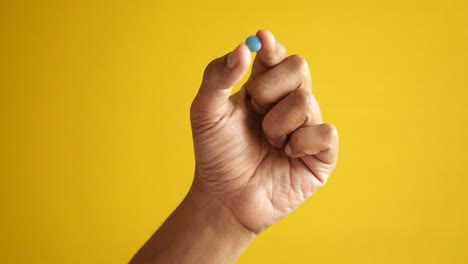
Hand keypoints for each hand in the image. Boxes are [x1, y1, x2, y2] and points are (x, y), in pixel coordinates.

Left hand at [190, 30, 338, 233]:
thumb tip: (242, 48)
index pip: (276, 56)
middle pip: (299, 67)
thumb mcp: (205, 113)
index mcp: (263, 88)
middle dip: (269, 89)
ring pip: (306, 101)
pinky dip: (302, 143)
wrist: (225, 197)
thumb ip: (217, 78)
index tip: (261, 40)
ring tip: (267, 143)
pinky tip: (287, 155)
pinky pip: (326, 132)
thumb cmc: (216, 154)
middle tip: (254, 110)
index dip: (272, 47)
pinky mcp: (322, 154)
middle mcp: (288, 102)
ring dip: (277, 125)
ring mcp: (307, 126)